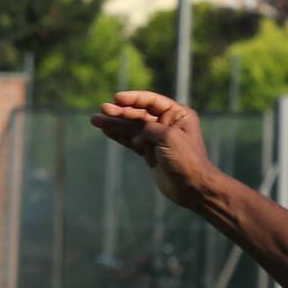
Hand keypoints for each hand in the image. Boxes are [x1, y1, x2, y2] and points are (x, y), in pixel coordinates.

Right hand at [91, 91, 219, 214]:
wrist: (193, 188)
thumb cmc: (186, 160)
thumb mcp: (167, 137)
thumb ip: (149, 127)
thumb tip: (137, 132)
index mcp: (178, 114)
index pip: (151, 101)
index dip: (133, 99)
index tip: (116, 98)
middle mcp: (168, 124)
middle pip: (139, 114)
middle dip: (120, 112)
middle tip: (102, 110)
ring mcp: (158, 139)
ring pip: (132, 128)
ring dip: (114, 124)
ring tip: (95, 120)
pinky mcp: (151, 153)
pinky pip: (132, 141)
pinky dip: (119, 136)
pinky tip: (106, 130)